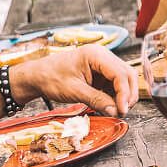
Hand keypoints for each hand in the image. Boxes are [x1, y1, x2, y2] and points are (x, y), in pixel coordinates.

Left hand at [18, 45, 137, 116]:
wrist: (38, 76)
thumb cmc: (51, 78)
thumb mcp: (74, 91)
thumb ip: (96, 100)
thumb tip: (115, 111)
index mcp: (95, 55)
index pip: (120, 73)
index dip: (125, 93)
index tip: (122, 110)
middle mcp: (102, 56)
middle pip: (127, 74)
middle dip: (128, 94)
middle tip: (122, 112)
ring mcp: (102, 64)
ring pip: (124, 80)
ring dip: (123, 96)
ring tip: (116, 111)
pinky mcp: (100, 73)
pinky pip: (115, 84)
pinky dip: (116, 96)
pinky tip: (110, 106)